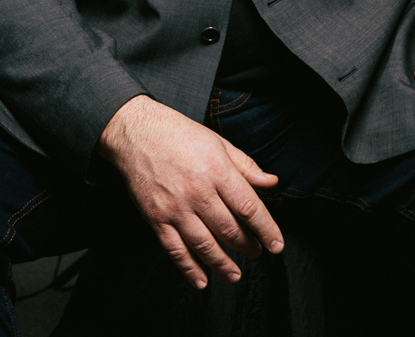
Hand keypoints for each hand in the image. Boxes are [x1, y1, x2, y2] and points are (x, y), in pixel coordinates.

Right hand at [97, 95, 283, 288]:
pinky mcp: (156, 218)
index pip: (249, 207)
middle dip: (247, 246)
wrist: (138, 133)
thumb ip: (246, 167)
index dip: (266, 229)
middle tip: (255, 252)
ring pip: (204, 245)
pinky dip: (189, 269)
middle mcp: (198, 191)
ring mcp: (176, 207)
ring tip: (235, 274)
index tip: (276, 244)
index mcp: (217, 171)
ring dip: (223, 264)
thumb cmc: (181, 135)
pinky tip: (201, 280)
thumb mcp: (219, 143)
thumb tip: (271, 183)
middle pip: (229, 229)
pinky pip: (175, 250)